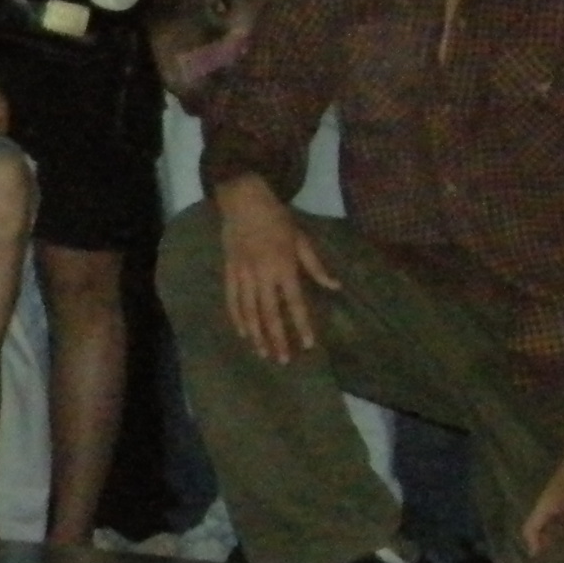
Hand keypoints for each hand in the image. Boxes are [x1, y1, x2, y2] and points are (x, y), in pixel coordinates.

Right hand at [218, 184, 339, 364]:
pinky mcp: (229, 272)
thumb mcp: (302, 240)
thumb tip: (335, 286)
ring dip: (256, 334)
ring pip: (248, 311)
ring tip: (262, 353)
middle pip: (270, 314)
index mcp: (284, 267)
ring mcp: (243, 275)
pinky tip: (242, 332)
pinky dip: (236, 317)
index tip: (308, 344)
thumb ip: (316, 266)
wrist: (243, 202)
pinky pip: (231, 300)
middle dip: (277, 338)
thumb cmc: (278, 220)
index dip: (302, 325)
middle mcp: (263, 275)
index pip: (295, 303)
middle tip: (282, 360)